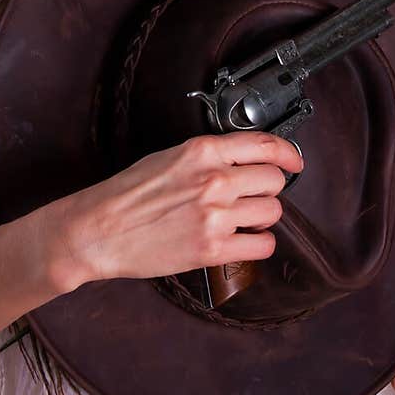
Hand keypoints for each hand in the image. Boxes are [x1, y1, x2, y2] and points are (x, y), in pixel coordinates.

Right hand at [46, 131, 303, 291]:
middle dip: (268, 189)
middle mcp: (215, 180)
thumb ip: (209, 156)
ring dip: (262, 217)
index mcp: (203, 151)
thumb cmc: (128, 193)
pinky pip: (263, 246)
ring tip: (242, 220)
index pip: (266, 146)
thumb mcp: (170, 156)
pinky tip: (242, 241)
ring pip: (273, 213)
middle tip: (252, 196)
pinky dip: (258, 244)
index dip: (288, 154)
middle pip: (274, 181)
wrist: (100, 229)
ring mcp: (216, 216)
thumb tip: (244, 159)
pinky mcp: (212, 249)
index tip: (295, 162)